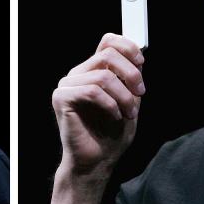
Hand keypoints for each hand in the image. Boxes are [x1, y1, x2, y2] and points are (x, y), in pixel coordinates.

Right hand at [52, 33, 145, 176]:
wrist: (97, 162)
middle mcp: (77, 74)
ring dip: (124, 95)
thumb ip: (129, 79)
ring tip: (130, 113)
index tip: (141, 64)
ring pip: (103, 75)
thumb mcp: (129, 101)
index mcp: (92, 71)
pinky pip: (92, 91)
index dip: (127, 47)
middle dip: (131, 74)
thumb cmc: (111, 135)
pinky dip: (110, 104)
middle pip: (108, 54)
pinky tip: (115, 116)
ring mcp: (67, 85)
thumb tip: (138, 58)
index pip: (107, 41)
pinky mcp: (62, 99)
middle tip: (140, 94)